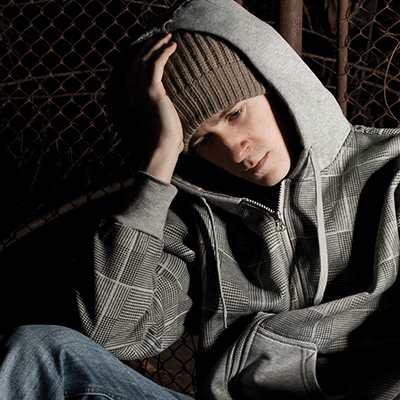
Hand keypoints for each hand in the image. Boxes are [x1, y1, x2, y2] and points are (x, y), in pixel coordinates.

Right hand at [127, 33, 183, 181]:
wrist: (163, 147)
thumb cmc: (164, 140)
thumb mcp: (158, 122)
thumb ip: (159, 112)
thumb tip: (168, 111)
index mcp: (133, 100)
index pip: (133, 73)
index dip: (141, 58)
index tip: (152, 50)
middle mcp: (134, 93)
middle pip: (137, 62)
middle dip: (148, 47)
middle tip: (161, 38)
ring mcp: (141, 92)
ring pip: (145, 60)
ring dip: (156, 45)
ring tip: (168, 37)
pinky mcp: (152, 91)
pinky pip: (156, 64)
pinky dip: (163, 53)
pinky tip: (173, 46)